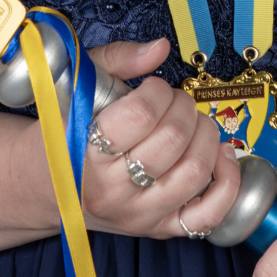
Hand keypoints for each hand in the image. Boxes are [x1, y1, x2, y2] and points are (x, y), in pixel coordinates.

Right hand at [76, 39, 240, 239]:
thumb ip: (118, 60)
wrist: (48, 187)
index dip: (157, 91)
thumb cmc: (64, 135)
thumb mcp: (78, 88)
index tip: (152, 87)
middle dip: (183, 107)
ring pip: (196, 171)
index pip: (140, 115)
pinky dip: (228, 182)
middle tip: (174, 101)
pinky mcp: (161, 228)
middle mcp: (111, 191)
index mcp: (85, 153)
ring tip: (191, 123)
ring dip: (206, 135)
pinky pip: (210, 214)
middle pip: (173, 140)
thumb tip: (160, 48)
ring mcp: (138, 214)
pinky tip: (220, 155)